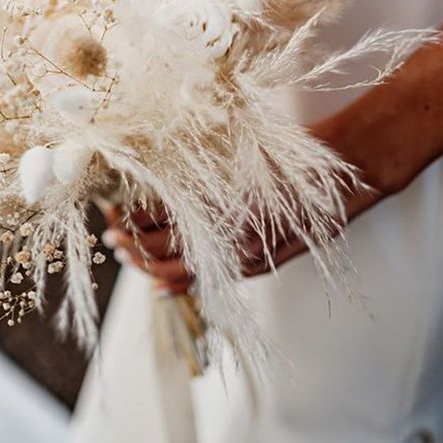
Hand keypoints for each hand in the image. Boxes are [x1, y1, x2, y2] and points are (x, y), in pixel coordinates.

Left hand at [98, 18, 442, 291]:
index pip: (151, 221)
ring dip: (143, 263)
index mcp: (211, 207)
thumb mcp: (231, 156)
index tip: (107, 208)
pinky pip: (206, 283)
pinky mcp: (254, 266)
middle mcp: (222, 237)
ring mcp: (238, 256)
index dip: (125, 217)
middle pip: (156, 249)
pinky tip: (157, 287)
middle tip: (106, 232)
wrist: (336, 174)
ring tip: (121, 253)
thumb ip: (192, 172)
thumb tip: (145, 179)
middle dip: (126, 241)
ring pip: (175, 271)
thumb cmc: (282, 156)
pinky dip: (176, 285)